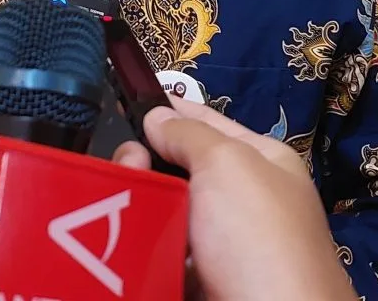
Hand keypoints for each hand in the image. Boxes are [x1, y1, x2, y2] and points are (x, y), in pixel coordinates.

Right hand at [113, 98, 355, 300]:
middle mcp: (239, 199)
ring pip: (160, 208)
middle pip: (176, 166)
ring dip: (136, 201)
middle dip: (144, 160)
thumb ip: (188, 134)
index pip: (208, 123)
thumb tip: (156, 117)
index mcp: (260, 163)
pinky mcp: (191, 279)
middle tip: (128, 166)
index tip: (127, 98)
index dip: (171, 110)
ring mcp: (215, 244)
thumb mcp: (228, 165)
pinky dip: (137, 243)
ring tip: (118, 203)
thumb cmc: (257, 237)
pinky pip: (155, 249)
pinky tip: (117, 237)